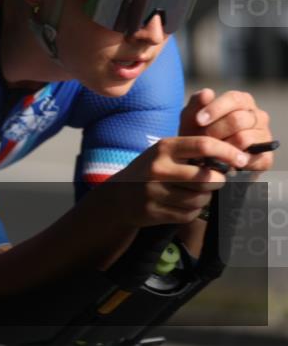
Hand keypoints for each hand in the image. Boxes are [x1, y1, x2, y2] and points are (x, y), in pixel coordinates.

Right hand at [103, 136, 245, 227]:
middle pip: (207, 177)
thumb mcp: (165, 153)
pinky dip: (192, 210)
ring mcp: (155, 192)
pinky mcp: (155, 211)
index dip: (227, 152)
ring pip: (201, 198)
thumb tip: (232, 157)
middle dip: (218, 180)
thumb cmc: (150, 170)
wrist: (119, 196)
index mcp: (163, 148)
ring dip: (205, 197)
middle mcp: (158, 169)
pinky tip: (181, 204)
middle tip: (216, 180)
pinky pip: (189, 213)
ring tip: (195, 192)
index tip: (241, 158)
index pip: (203, 145)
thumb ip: (192, 151)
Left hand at [180, 88, 273, 171]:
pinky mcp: (265, 157)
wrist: (203, 158)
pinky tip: (220, 159)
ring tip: (209, 149)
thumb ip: (197, 102)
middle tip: (202, 139)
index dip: (215, 109)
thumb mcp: (192, 116)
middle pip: (237, 120)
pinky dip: (231, 159)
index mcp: (242, 101)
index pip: (234, 99)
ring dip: (221, 145)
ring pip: (243, 138)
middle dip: (215, 130)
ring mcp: (263, 136)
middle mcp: (257, 116)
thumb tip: (207, 93)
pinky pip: (248, 157)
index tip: (198, 121)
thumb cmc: (198, 131)